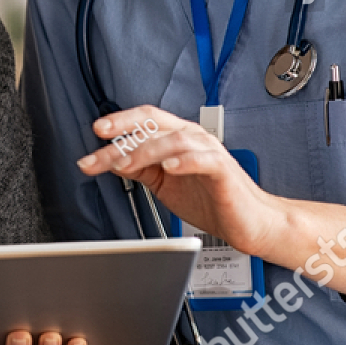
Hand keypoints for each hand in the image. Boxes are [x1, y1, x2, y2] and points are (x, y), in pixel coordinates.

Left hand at [76, 105, 345, 294]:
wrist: (249, 223)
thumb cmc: (212, 201)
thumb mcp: (164, 183)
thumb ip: (141, 169)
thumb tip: (111, 159)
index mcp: (178, 139)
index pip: (146, 121)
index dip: (120, 122)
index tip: (96, 132)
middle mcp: (193, 139)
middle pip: (154, 126)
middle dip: (123, 133)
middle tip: (99, 144)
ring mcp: (209, 152)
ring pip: (173, 140)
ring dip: (145, 150)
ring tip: (124, 163)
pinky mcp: (223, 170)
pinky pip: (202, 159)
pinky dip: (183, 161)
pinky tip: (167, 166)